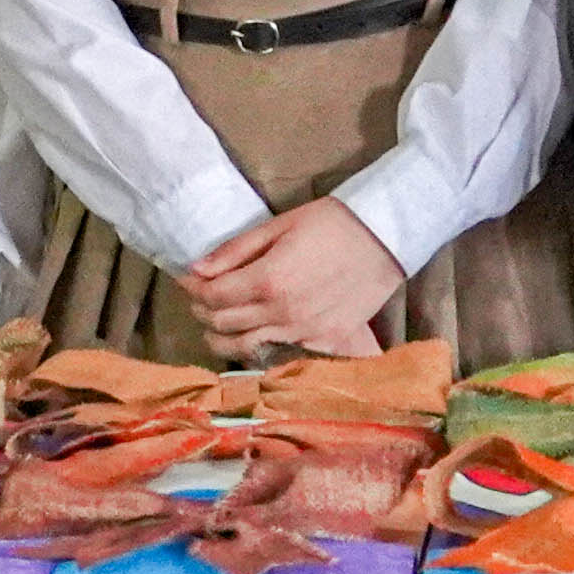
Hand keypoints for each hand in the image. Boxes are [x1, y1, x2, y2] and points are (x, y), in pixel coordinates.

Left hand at [180, 199, 406, 359]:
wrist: (385, 238)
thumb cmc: (333, 223)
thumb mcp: (280, 225)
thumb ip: (236, 250)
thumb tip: (198, 269)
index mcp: (268, 280)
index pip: (214, 296)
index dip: (194, 289)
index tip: (188, 280)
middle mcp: (282, 313)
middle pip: (225, 323)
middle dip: (203, 312)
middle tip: (199, 300)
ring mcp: (303, 331)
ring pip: (247, 346)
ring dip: (223, 336)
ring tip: (216, 326)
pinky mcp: (324, 341)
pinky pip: (279, 350)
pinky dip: (258, 344)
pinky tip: (253, 334)